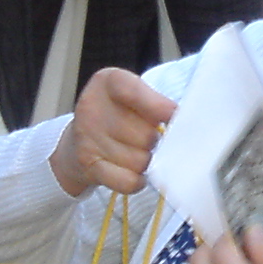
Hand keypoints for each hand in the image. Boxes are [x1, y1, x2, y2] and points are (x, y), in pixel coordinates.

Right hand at [50, 67, 176, 197]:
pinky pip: (127, 181)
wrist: (77, 143)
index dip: (159, 108)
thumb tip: (185, 122)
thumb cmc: (115, 116)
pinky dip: (137, 181)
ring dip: (146, 162)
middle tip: (145, 138)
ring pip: (141, 161)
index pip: (135, 92)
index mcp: (107, 82)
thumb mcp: (133, 97)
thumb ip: (157, 103)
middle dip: (153, 141)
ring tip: (135, 153)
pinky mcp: (88, 165)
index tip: (174, 117)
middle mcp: (92, 107)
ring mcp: (87, 138)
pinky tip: (134, 173)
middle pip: (146, 134)